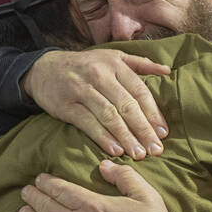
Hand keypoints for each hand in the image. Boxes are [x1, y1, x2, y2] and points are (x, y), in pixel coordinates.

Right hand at [23, 50, 171, 160]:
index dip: (153, 114)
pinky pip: (88, 123)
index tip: (163, 133)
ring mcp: (82, 90)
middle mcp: (100, 75)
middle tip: (155, 149)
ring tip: (138, 154)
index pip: (139, 91)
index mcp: (115, 64)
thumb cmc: (86, 66)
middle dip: (143, 130)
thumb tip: (167, 71)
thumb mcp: (112, 57)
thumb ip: (140, 65)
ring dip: (126, 137)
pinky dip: (103, 138)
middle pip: (127, 106)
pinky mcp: (67, 105)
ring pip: (109, 116)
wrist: (43, 68)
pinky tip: (116, 150)